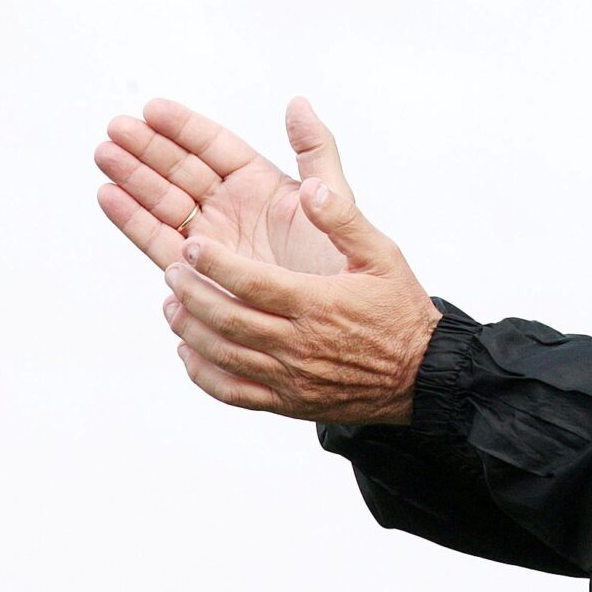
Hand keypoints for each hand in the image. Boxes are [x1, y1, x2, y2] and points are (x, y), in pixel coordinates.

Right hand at [95, 96, 350, 277]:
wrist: (338, 322)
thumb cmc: (342, 259)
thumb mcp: (334, 196)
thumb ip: (315, 150)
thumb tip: (298, 103)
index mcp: (261, 184)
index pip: (214, 148)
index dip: (184, 128)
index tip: (152, 109)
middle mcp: (231, 208)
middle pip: (181, 170)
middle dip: (148, 149)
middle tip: (115, 128)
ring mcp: (211, 239)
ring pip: (164, 201)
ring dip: (133, 178)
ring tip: (103, 155)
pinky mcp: (197, 272)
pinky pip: (160, 241)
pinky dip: (134, 220)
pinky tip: (109, 196)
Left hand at [161, 178, 441, 423]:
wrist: (420, 374)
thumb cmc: (399, 310)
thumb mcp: (382, 254)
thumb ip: (343, 219)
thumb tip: (312, 189)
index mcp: (318, 303)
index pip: (251, 282)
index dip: (215, 264)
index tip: (192, 247)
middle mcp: (299, 343)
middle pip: (228, 318)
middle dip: (192, 292)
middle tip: (173, 270)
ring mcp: (290, 377)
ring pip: (223, 354)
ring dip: (189, 328)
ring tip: (171, 303)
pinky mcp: (287, 402)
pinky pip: (233, 392)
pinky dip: (202, 374)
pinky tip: (189, 351)